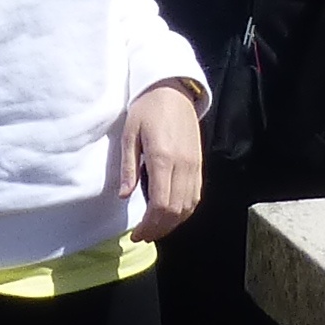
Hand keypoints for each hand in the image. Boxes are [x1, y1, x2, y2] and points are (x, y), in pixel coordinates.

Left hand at [120, 77, 205, 240]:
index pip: (160, 204)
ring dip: (173, 223)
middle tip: (143, 235)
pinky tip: (172, 215)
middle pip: (175, 210)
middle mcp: (183, 165)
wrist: (173, 89)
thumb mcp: (130, 134)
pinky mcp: (199, 163)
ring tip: (156, 229)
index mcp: (163, 158)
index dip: (149, 225)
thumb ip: (128, 167)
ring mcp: (194, 165)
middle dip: (159, 229)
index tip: (136, 233)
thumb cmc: (147, 109)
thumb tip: (124, 196)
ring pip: (189, 206)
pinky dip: (185, 211)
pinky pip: (196, 195)